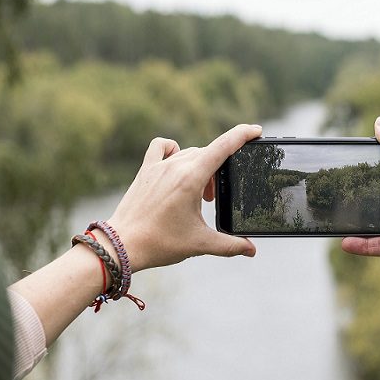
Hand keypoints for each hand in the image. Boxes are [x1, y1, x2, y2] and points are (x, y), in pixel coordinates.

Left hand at [107, 124, 261, 270]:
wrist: (122, 245)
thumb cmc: (160, 243)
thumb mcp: (200, 244)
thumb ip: (230, 245)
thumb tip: (252, 249)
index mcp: (191, 178)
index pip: (223, 146)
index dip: (242, 135)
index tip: (256, 130)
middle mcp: (175, 166)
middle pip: (209, 154)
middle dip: (220, 171)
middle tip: (214, 198)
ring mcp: (158, 166)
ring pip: (190, 153)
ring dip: (202, 168)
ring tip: (199, 195)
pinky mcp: (145, 170)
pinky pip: (162, 147)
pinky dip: (174, 150)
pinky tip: (176, 165)